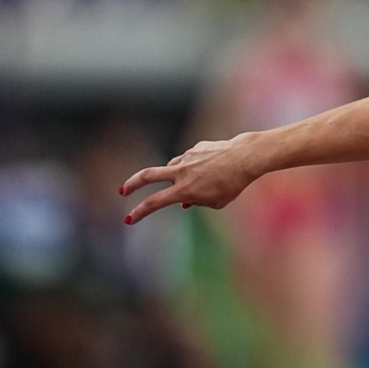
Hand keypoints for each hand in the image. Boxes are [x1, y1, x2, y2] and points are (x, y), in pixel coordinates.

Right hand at [119, 135, 257, 222]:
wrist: (245, 157)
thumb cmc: (233, 183)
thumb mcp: (216, 202)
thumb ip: (197, 202)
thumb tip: (184, 202)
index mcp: (184, 190)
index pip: (155, 202)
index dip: (139, 212)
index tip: (128, 219)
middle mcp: (181, 172)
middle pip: (147, 175)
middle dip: (132, 183)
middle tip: (123, 190)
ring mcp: (186, 157)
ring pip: (172, 168)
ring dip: (178, 178)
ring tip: (203, 181)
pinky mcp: (195, 148)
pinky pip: (189, 160)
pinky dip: (194, 168)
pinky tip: (212, 169)